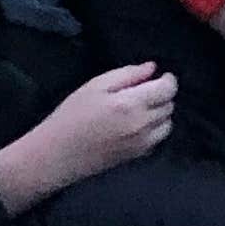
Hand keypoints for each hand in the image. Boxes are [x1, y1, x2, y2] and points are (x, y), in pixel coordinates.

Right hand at [0, 61, 176, 214]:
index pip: (168, 89)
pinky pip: (157, 140)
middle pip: (169, 105)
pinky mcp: (136, 157)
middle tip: (145, 90)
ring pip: (167, 124)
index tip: (161, 75)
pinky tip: (137, 125)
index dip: (168, 79)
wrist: (54, 156)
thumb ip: (127, 74)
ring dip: (161, 113)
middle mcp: (142, 125)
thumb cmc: (70, 117)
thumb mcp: (94, 86)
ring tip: (141, 108)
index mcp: (132, 104)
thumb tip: (152, 68)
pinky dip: (155, 130)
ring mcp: (141, 144)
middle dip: (163, 95)